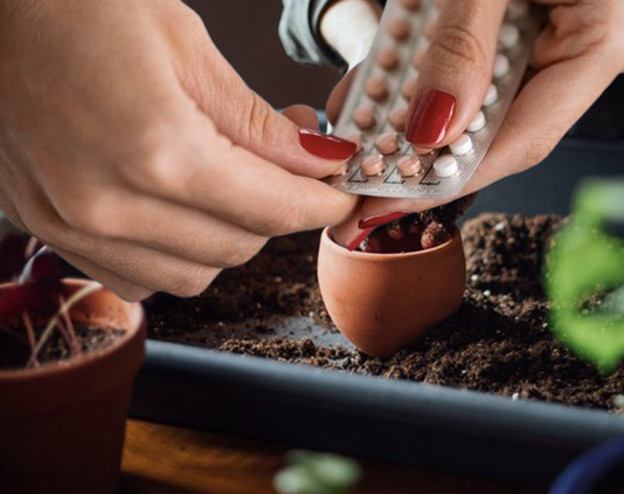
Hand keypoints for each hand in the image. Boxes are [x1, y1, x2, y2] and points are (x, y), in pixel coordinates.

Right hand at [0, 0, 358, 300]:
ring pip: (190, 274)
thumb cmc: (76, 5)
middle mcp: (108, 205)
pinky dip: (173, 255)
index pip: (271, 209)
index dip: (320, 203)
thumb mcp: (186, 47)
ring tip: (231, 180)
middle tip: (290, 166)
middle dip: (278, 212)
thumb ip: (258, 123)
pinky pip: (135, 276)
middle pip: (237, 248)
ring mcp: (69, 223)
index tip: (340, 191)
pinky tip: (178, 209)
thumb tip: (319, 160)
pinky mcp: (44, 226)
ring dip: (229, 237)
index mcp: (156, 151)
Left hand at [325, 0, 623, 240]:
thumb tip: (430, 131)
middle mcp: (607, 46)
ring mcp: (584, 37)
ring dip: (424, 108)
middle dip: (423, 142)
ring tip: (362, 117)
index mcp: (611, 34)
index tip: (382, 200)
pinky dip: (442, 72)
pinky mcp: (560, 25)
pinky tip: (391, 84)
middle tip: (358, 159)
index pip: (523, 137)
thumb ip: (459, 46)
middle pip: (505, 123)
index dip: (448, 176)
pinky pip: (498, 66)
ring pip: (495, 98)